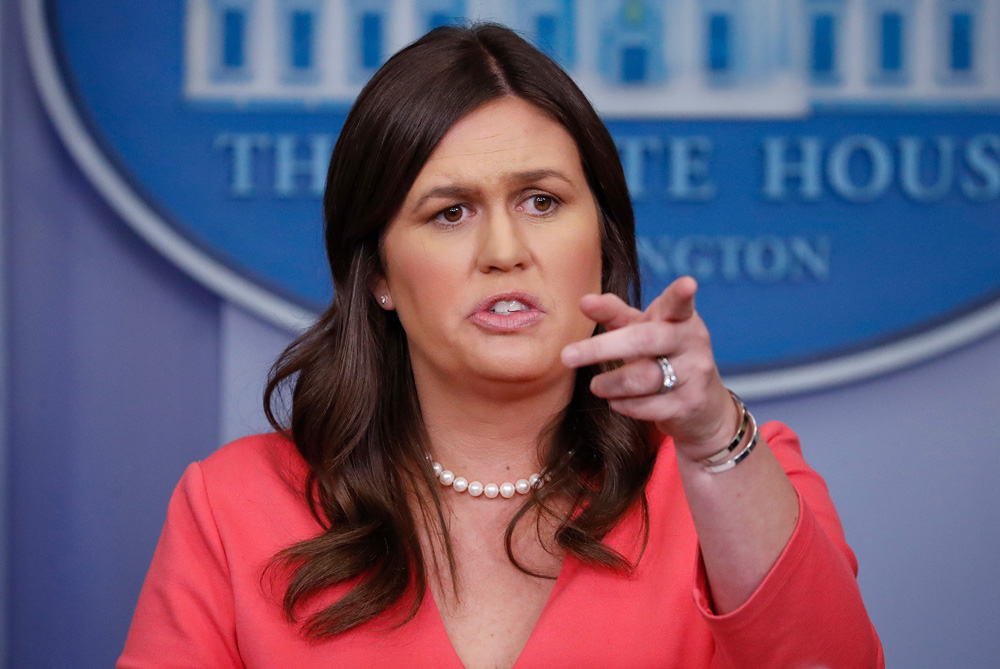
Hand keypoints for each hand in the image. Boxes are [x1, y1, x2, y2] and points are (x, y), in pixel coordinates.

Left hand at [560, 277, 738, 462]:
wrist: (702, 406)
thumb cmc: (663, 357)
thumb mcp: (642, 330)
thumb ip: (615, 314)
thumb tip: (584, 300)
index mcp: (680, 318)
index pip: (679, 304)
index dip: (681, 294)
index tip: (687, 284)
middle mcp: (693, 342)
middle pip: (644, 340)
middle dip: (602, 348)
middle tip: (566, 356)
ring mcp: (695, 374)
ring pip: (642, 378)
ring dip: (610, 384)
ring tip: (596, 386)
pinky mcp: (690, 404)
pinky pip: (646, 406)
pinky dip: (623, 405)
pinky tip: (616, 401)